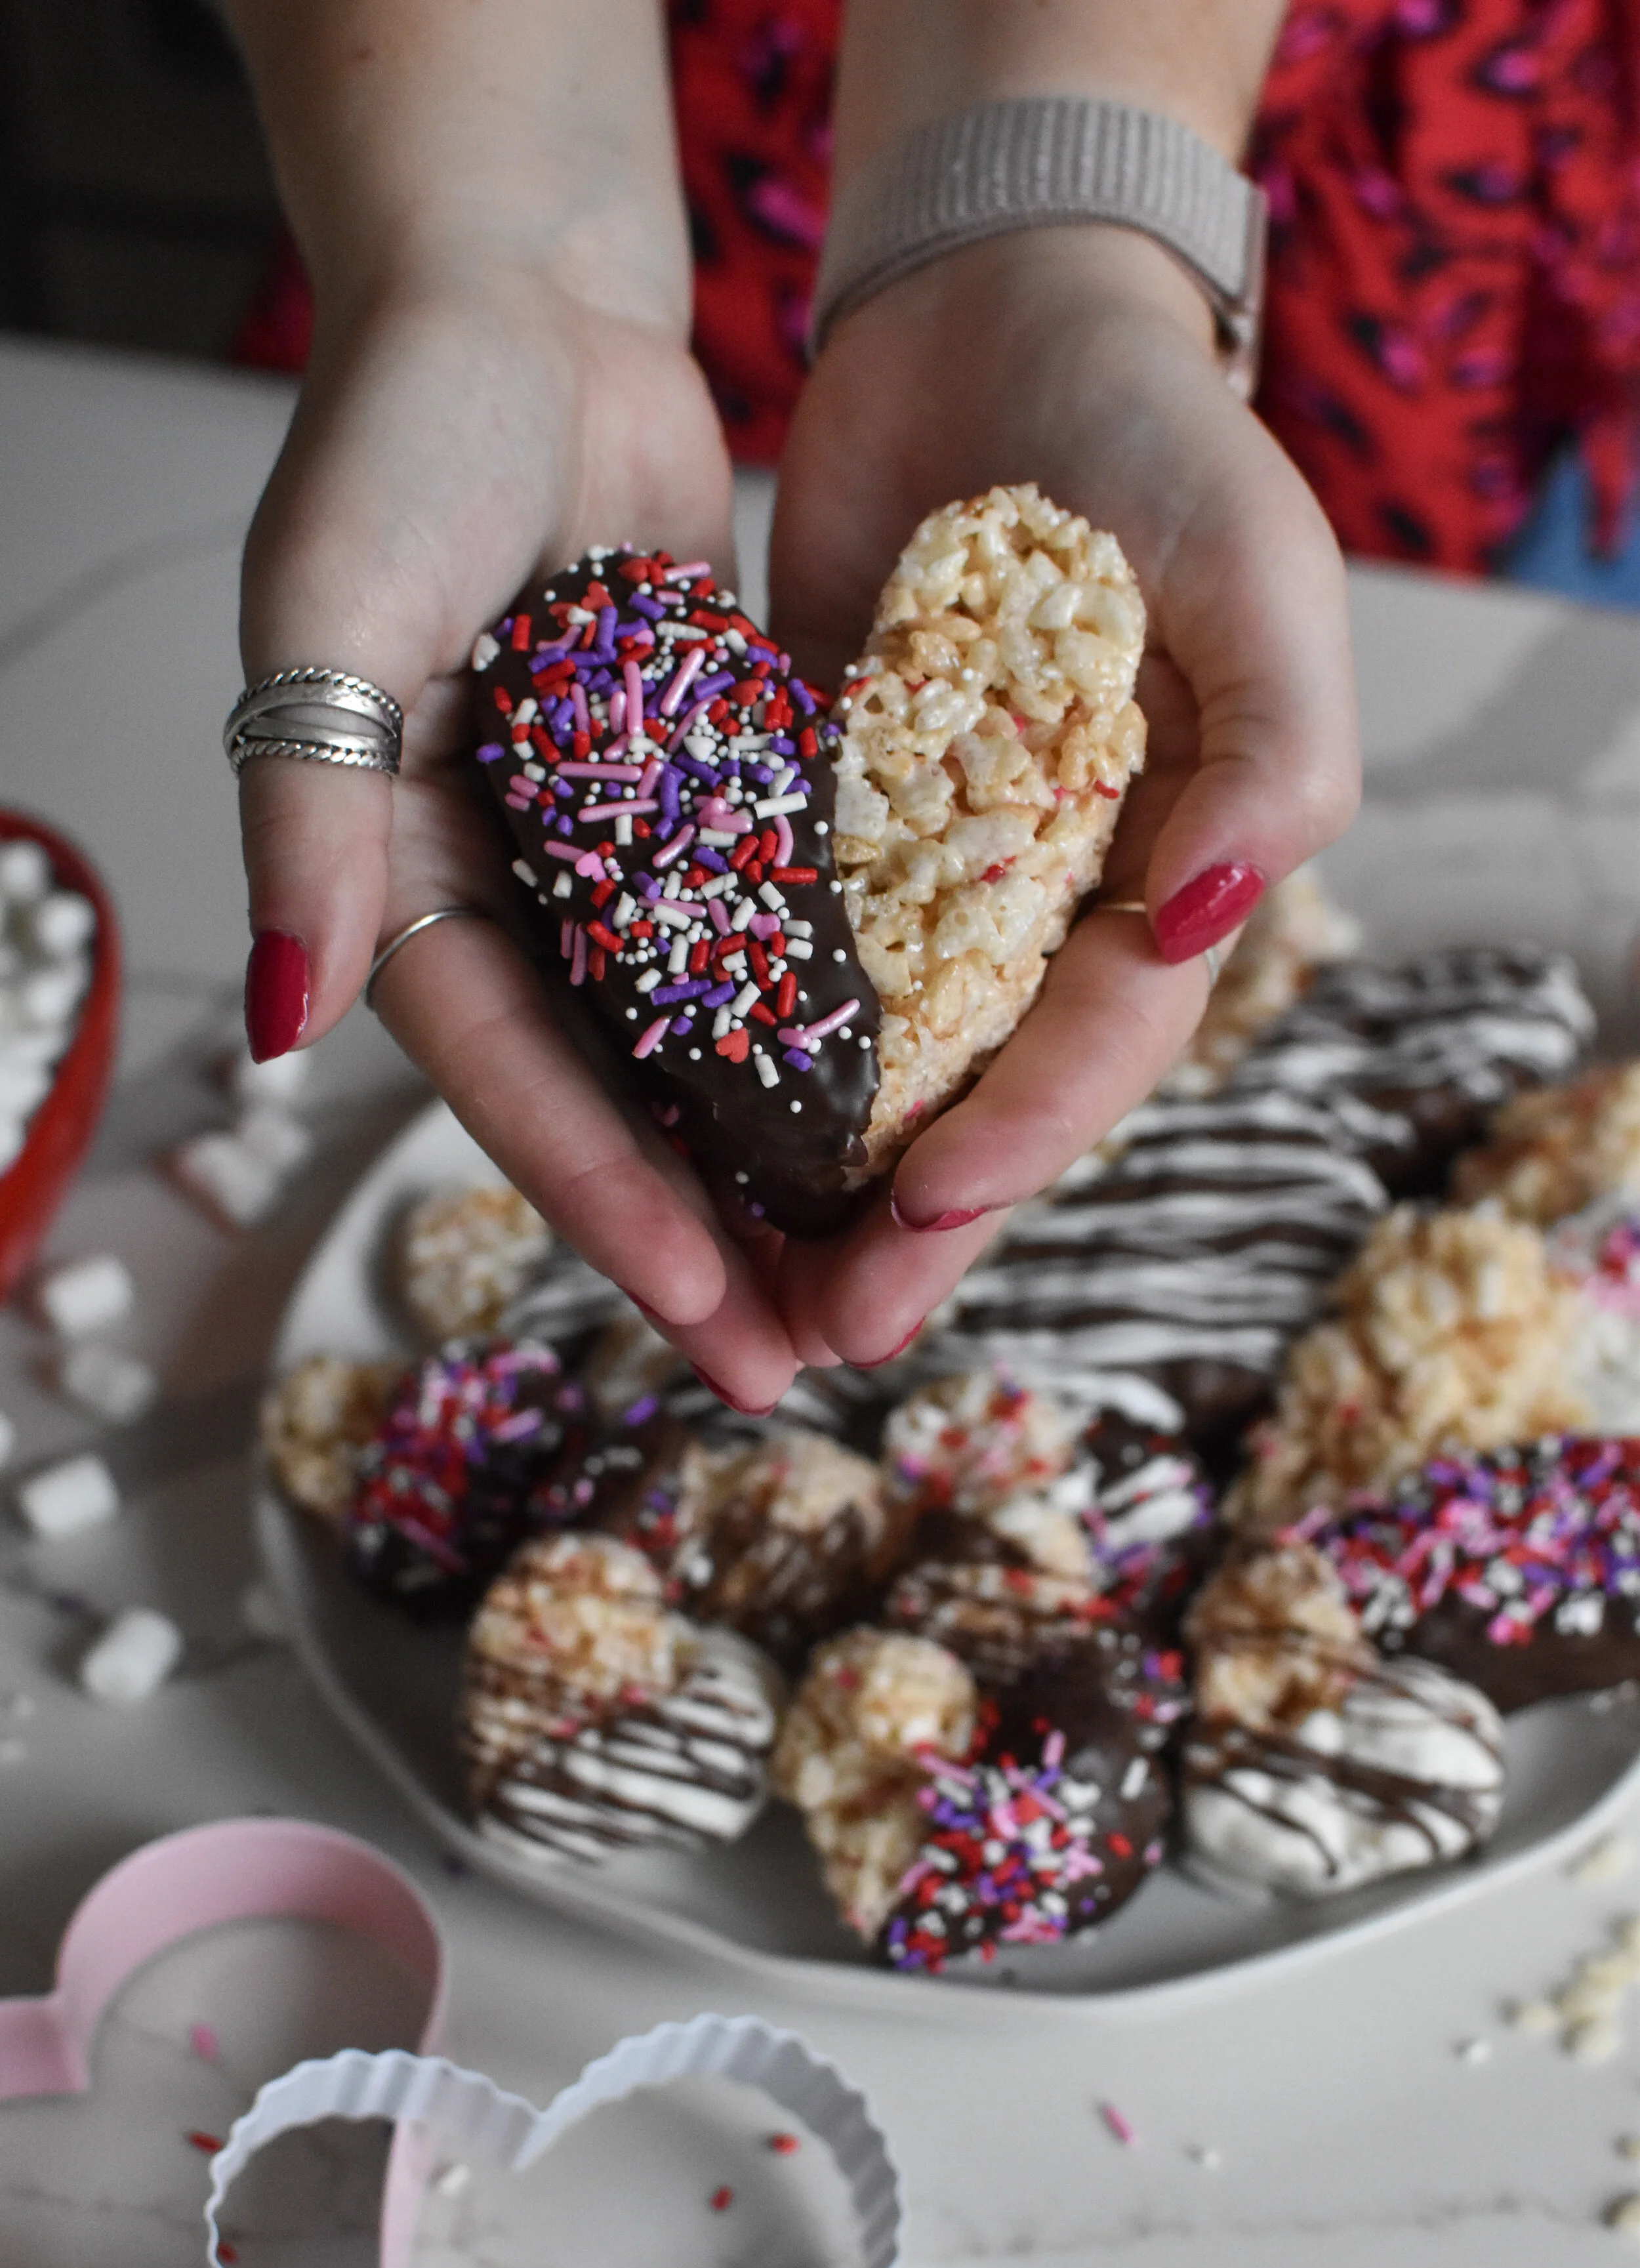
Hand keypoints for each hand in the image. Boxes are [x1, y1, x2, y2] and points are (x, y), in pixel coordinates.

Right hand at [237, 259, 802, 1409]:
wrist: (521, 301)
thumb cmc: (402, 432)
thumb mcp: (329, 612)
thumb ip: (303, 817)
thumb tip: (271, 1021)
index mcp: (399, 876)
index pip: (509, 1075)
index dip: (603, 1197)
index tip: (708, 1306)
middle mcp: (507, 890)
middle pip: (611, 1096)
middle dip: (704, 1231)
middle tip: (803, 1357)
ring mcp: (609, 858)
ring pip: (700, 1046)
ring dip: (777, 1162)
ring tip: (872, 1276)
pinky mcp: (700, 804)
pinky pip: (767, 937)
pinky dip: (827, 1023)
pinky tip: (910, 1106)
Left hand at [766, 225, 1359, 1367]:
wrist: (1000, 322)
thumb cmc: (1158, 439)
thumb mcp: (1258, 574)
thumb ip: (1273, 753)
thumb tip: (1202, 919)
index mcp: (1162, 872)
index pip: (1097, 1034)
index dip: (1021, 1127)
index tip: (923, 1203)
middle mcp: (1045, 904)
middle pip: (980, 1093)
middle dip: (907, 1223)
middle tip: (821, 1338)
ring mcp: (928, 878)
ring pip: (873, 1067)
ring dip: (811, 1189)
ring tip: (737, 1299)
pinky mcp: (821, 830)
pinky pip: (778, 965)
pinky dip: (733, 1058)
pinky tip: (668, 1140)